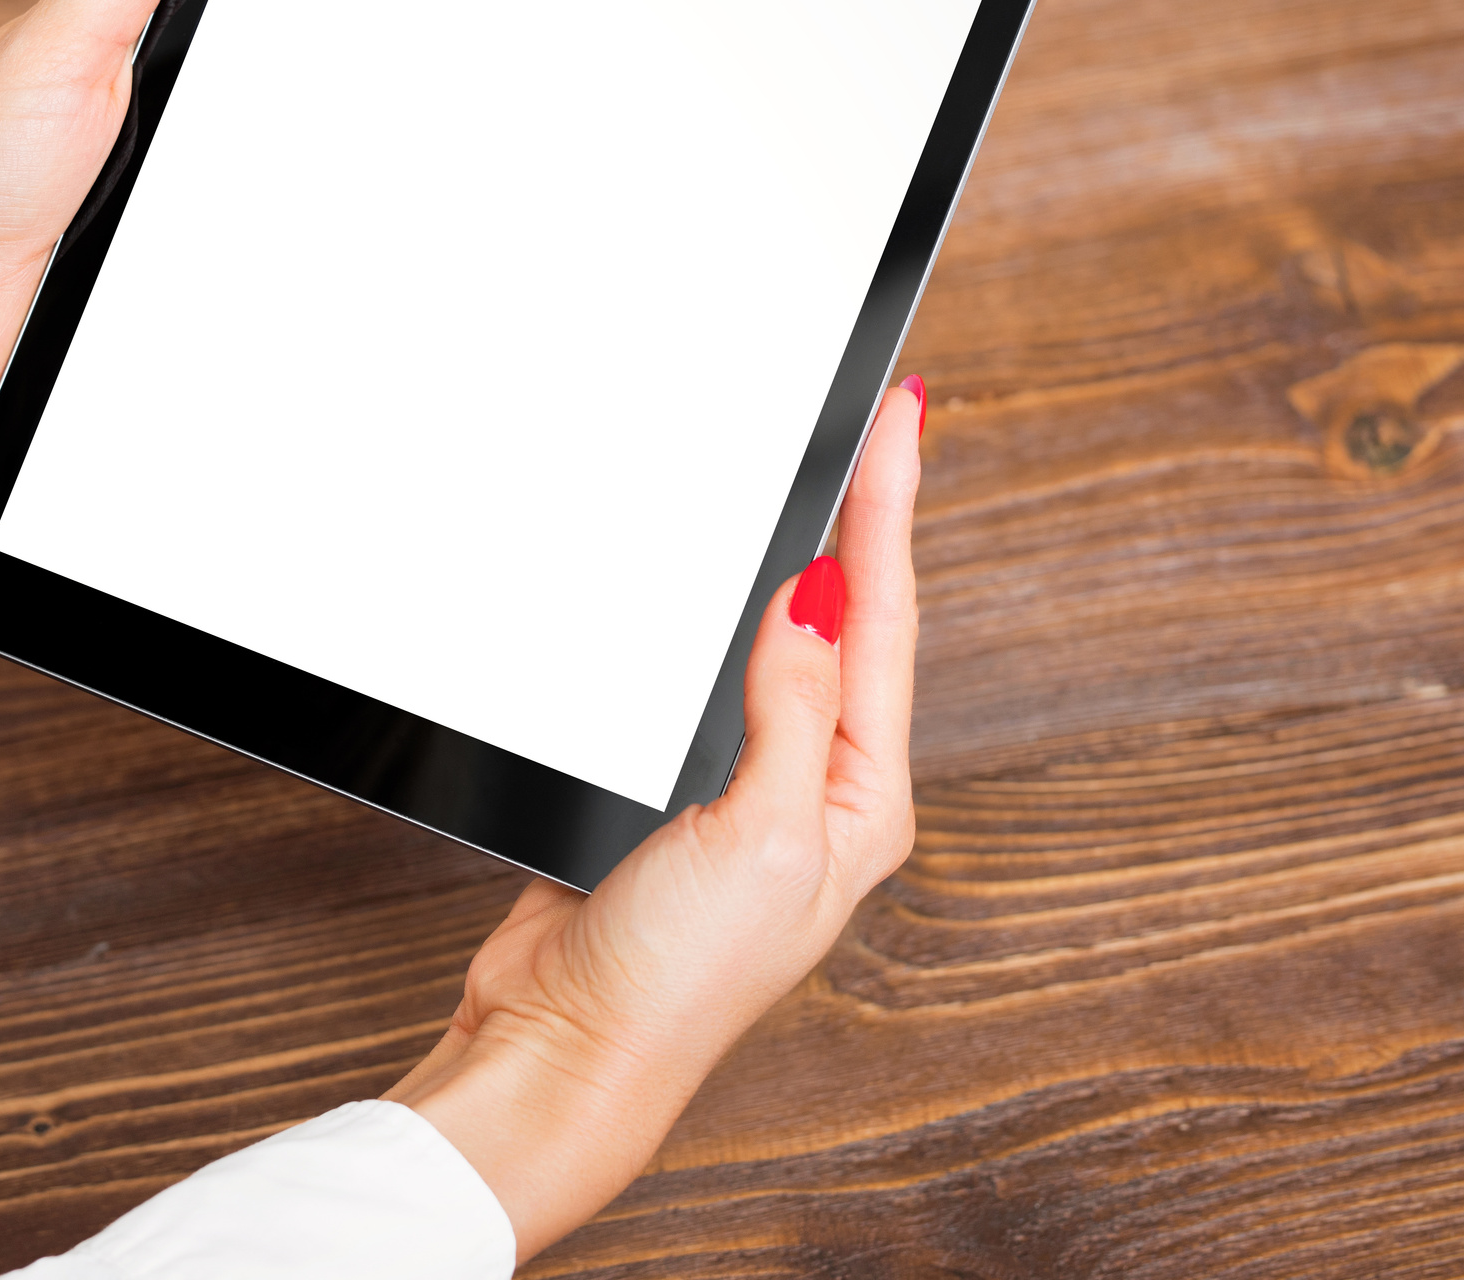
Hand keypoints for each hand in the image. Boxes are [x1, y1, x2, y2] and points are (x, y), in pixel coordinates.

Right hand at [384, 377, 924, 1259]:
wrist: (563, 1047)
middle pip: (850, 625)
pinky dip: (718, 620)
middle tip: (882, 419)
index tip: (900, 414)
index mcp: (859, 801)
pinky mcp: (674, 798)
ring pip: (777, 646)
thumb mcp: (756, 831)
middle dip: (866, 520)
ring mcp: (744, 794)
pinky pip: (710, 684)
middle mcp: (815, 795)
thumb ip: (790, 705)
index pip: (886, 621)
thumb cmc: (672, 978)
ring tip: (832, 474)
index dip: (890, 508)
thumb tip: (822, 593)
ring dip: (800, 563)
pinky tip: (723, 583)